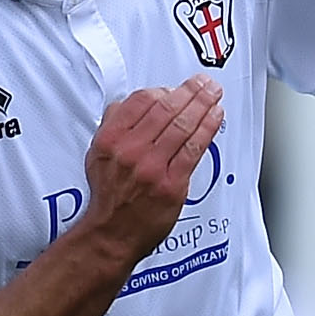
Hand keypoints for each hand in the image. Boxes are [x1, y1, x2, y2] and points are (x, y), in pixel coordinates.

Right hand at [82, 77, 223, 260]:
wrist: (113, 232)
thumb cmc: (110, 195)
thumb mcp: (99, 155)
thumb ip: (113, 126)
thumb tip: (129, 103)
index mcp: (110, 140)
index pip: (140, 102)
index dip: (162, 90)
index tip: (176, 88)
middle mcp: (130, 151)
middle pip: (165, 109)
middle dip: (190, 92)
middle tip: (205, 82)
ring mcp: (152, 167)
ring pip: (182, 126)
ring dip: (203, 105)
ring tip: (214, 93)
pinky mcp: (172, 183)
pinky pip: (194, 149)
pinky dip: (208, 129)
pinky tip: (216, 117)